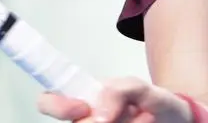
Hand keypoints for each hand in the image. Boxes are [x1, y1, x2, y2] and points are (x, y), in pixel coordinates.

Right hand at [37, 77, 191, 122]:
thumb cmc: (158, 104)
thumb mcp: (144, 88)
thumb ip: (119, 91)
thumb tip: (98, 115)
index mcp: (84, 100)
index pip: (49, 101)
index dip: (57, 105)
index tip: (81, 108)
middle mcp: (86, 121)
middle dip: (102, 121)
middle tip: (126, 114)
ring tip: (143, 118)